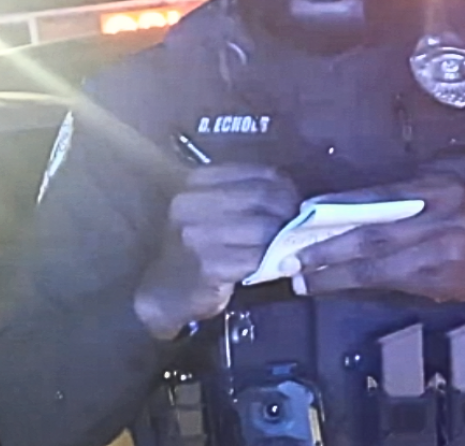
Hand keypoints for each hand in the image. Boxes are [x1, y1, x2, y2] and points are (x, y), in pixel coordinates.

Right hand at [134, 164, 298, 339]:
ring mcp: (197, 236)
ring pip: (264, 228)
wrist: (164, 290)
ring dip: (285, 238)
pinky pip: (257, 258)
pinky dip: (274, 261)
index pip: (259, 173)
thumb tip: (291, 192)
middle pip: (263, 198)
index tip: (295, 202)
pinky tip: (277, 264)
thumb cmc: (194, 246)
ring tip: (292, 244)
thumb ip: (242, 194)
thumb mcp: (209, 208)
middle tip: (300, 226)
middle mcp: (192, 203)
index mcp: (195, 181)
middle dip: (289, 212)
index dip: (286, 188)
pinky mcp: (208, 266)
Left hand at [295, 175, 464, 303]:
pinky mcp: (439, 283)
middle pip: (372, 237)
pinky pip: (393, 283)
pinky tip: (337, 286)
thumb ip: (408, 195)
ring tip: (304, 280)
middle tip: (293, 261)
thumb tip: (355, 207)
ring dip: (337, 275)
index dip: (340, 209)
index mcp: (438, 190)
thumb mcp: (451, 187)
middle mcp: (437, 222)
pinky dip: (361, 284)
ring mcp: (439, 256)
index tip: (306, 217)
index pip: (379, 198)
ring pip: (378, 268)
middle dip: (328, 251)